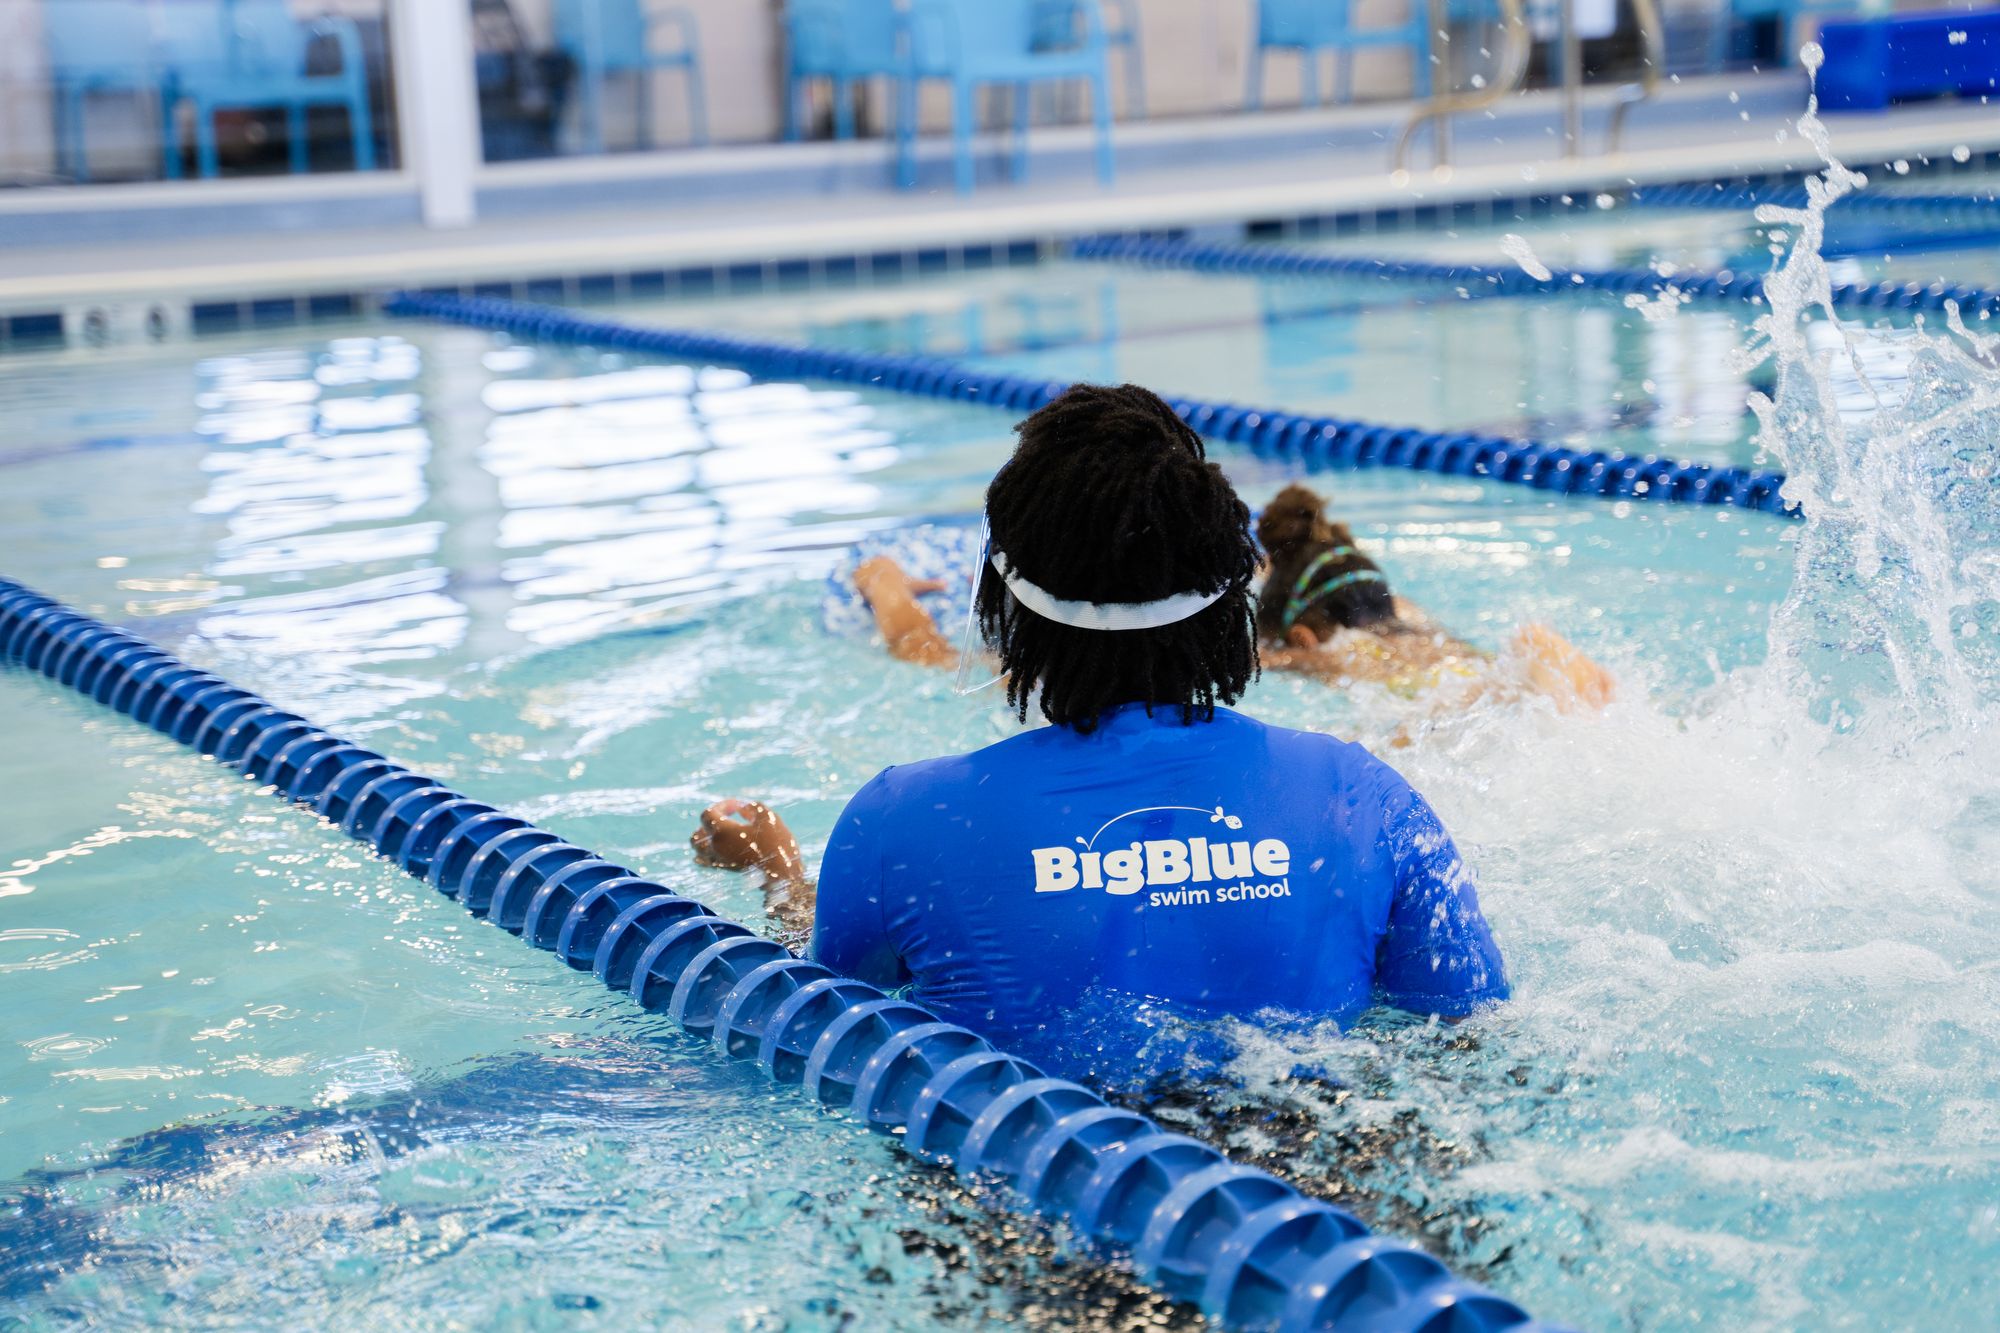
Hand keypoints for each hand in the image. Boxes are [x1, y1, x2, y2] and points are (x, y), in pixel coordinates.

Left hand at [690, 799, 804, 881]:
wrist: (782, 873)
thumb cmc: (776, 843)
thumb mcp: (767, 816)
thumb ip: (751, 807)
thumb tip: (741, 808)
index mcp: (722, 831)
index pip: (708, 813)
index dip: (721, 806)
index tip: (738, 807)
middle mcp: (715, 847)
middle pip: (696, 835)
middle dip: (707, 824)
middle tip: (725, 820)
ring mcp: (719, 860)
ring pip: (698, 850)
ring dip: (705, 839)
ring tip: (722, 834)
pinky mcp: (726, 870)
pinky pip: (706, 862)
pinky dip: (708, 853)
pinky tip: (722, 848)